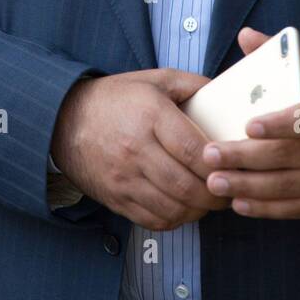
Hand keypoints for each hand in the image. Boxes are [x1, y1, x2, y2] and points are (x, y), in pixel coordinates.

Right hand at [49, 68, 230, 229]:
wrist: (65, 119)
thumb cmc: (116, 98)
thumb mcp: (155, 79)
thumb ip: (194, 85)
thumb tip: (228, 97)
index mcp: (150, 115)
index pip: (194, 150)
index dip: (220, 164)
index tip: (235, 165)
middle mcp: (136, 150)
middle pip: (186, 186)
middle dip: (216, 194)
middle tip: (230, 189)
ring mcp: (124, 178)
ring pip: (173, 208)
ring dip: (199, 210)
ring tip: (210, 200)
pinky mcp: (116, 198)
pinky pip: (154, 220)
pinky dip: (176, 219)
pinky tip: (185, 207)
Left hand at [200, 28, 299, 219]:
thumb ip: (283, 55)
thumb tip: (245, 35)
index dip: (281, 124)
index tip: (249, 125)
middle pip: (289, 156)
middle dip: (245, 157)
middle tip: (209, 155)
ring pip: (290, 186)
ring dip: (249, 186)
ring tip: (215, 182)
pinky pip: (299, 208)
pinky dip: (268, 208)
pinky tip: (240, 203)